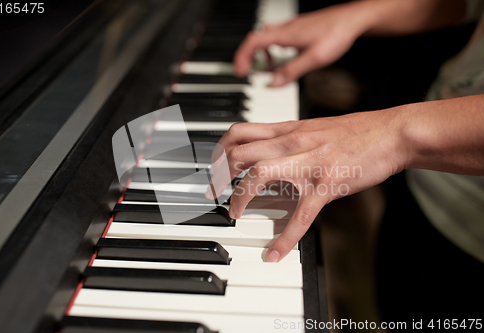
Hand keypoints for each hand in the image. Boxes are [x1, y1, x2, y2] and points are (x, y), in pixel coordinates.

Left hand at [211, 109, 405, 261]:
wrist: (391, 133)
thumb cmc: (355, 131)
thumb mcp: (314, 128)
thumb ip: (288, 138)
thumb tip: (267, 149)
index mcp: (288, 129)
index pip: (240, 132)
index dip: (219, 150)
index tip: (214, 166)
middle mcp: (292, 142)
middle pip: (239, 151)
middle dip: (218, 174)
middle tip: (213, 192)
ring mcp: (308, 163)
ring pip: (259, 174)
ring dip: (240, 196)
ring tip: (234, 213)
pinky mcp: (326, 184)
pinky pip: (301, 215)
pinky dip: (285, 238)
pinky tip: (275, 254)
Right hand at [234, 1, 375, 85]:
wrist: (354, 19)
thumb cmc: (337, 33)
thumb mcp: (315, 58)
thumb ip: (292, 71)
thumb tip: (274, 83)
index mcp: (285, 35)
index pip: (252, 42)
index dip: (242, 57)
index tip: (240, 72)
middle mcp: (286, 28)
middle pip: (256, 38)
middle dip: (248, 56)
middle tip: (247, 70)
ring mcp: (292, 27)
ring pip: (267, 36)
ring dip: (261, 52)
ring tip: (266, 66)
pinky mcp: (300, 28)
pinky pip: (279, 36)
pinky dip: (274, 48)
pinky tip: (284, 55)